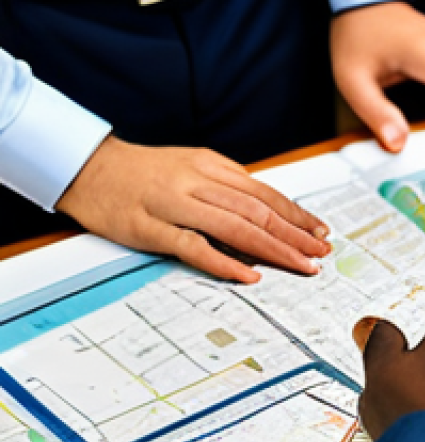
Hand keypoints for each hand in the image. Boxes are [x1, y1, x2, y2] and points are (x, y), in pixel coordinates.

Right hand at [56, 136, 330, 283]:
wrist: (86, 167)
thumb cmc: (143, 171)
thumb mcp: (191, 166)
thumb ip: (227, 186)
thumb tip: (268, 210)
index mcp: (211, 166)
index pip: (265, 193)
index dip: (297, 214)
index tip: (320, 232)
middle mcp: (197, 182)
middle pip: (258, 211)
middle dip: (295, 235)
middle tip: (321, 254)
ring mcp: (174, 205)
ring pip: (236, 227)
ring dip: (274, 248)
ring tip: (302, 265)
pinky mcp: (151, 228)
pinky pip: (194, 247)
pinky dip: (225, 262)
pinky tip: (250, 275)